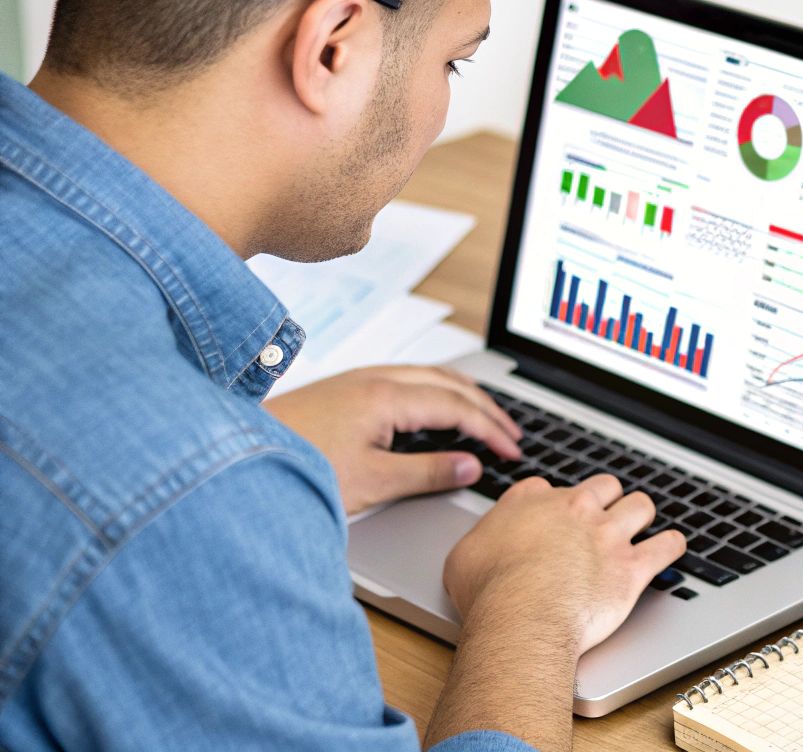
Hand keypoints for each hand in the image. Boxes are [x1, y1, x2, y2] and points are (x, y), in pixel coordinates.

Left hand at [266, 365, 521, 514]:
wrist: (234, 457)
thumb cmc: (295, 466)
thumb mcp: (370, 482)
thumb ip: (426, 473)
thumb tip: (470, 467)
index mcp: (387, 397)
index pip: (458, 408)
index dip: (491, 431)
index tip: (512, 452)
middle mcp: (376, 379)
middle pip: (450, 383)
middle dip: (487, 408)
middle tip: (511, 435)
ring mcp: (359, 379)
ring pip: (429, 376)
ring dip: (463, 395)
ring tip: (485, 418)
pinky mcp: (346, 387)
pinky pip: (408, 379)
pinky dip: (437, 392)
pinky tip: (435, 410)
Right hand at [443, 475, 686, 654]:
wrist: (522, 616)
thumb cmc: (489, 592)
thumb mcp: (464, 556)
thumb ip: (484, 538)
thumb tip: (486, 544)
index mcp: (534, 503)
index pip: (549, 487)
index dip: (554, 501)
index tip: (555, 514)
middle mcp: (575, 510)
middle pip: (603, 486)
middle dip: (605, 499)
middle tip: (603, 516)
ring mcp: (608, 535)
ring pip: (639, 505)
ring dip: (640, 515)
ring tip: (639, 525)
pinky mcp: (632, 566)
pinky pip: (667, 546)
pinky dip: (671, 546)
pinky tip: (671, 547)